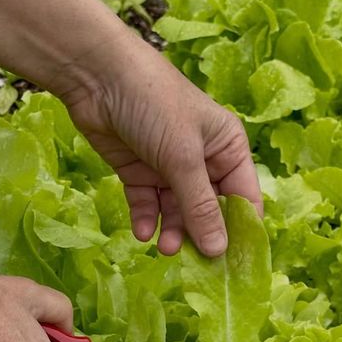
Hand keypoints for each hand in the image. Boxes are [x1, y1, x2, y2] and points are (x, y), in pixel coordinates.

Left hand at [58, 37, 262, 256]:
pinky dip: (147, 219)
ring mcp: (168, 166)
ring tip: (164, 249)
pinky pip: (149, 204)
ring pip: (177, 211)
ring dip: (173, 231)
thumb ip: (200, 206)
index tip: (234, 264)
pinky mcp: (139, 171)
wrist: (97, 76)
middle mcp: (202, 159)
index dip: (240, 230)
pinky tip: (143, 233)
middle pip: (209, 209)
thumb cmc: (154, 105)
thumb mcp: (182, 157)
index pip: (243, 197)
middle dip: (201, 235)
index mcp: (227, 147)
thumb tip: (220, 250)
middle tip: (195, 264)